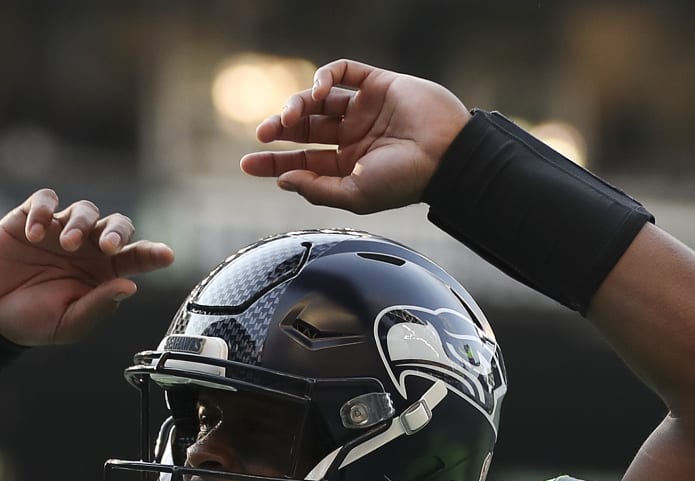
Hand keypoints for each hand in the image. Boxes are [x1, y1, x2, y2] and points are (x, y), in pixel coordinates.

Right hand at [0, 189, 174, 346]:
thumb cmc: (30, 322)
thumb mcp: (68, 324)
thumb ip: (98, 306)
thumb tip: (130, 287)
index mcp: (101, 274)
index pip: (135, 257)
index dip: (152, 254)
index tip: (166, 256)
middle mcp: (85, 248)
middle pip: (116, 225)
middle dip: (117, 231)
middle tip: (106, 247)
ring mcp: (58, 230)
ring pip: (84, 210)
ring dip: (79, 223)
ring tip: (64, 244)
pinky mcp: (29, 218)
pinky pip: (45, 201)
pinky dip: (43, 211)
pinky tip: (35, 232)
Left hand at [240, 59, 470, 213]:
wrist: (447, 154)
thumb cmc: (406, 181)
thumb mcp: (356, 194)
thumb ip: (318, 188)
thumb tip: (283, 180)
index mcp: (347, 166)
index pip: (302, 161)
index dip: (273, 163)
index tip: (247, 163)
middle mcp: (353, 136)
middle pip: (305, 129)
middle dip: (280, 129)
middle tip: (264, 134)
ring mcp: (364, 108)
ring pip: (318, 100)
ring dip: (298, 104)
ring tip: (290, 116)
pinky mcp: (377, 84)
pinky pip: (343, 72)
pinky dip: (324, 76)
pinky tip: (318, 90)